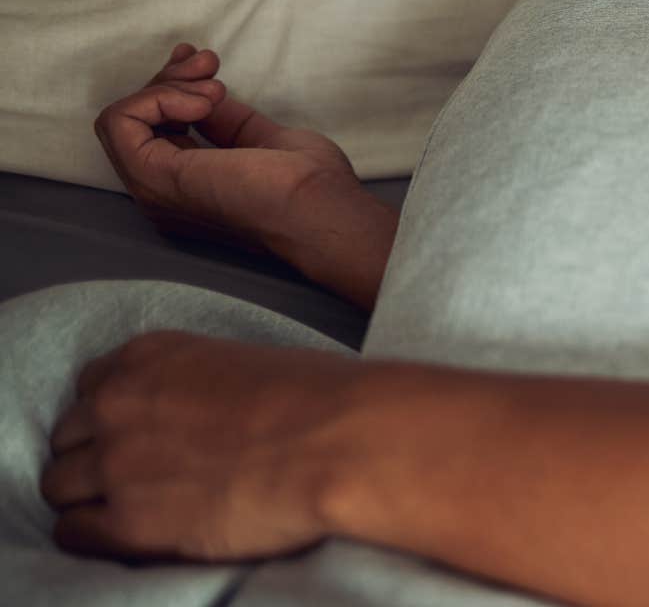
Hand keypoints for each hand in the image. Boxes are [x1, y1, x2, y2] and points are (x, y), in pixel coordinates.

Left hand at [39, 330, 367, 560]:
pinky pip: (74, 533)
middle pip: (69, 436)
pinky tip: (123, 534)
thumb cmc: (320, 398)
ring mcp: (118, 464)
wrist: (342, 441)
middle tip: (135, 473)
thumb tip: (199, 414)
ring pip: (60, 485)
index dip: (113, 415)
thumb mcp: (247, 361)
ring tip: (131, 507)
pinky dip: (91, 535)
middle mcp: (119, 404)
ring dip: (90, 496)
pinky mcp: (129, 523)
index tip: (133, 432)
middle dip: (95, 455)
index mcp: (150, 357)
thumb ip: (199, 381)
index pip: (92, 387)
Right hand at [94, 43, 364, 255]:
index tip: (208, 65)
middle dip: (170, 79)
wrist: (318, 208)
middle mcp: (162, 193)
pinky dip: (156, 99)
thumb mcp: (260, 139)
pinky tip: (201, 102)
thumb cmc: (306, 183)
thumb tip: (204, 94)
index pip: (155, 130)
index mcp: (187, 188)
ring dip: (167, 86)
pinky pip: (119, 122)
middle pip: (138, 121)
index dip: (174, 89)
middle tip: (209, 63)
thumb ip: (225, 121)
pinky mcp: (152, 178)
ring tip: (215, 86)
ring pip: (123, 118)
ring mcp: (153, 190)